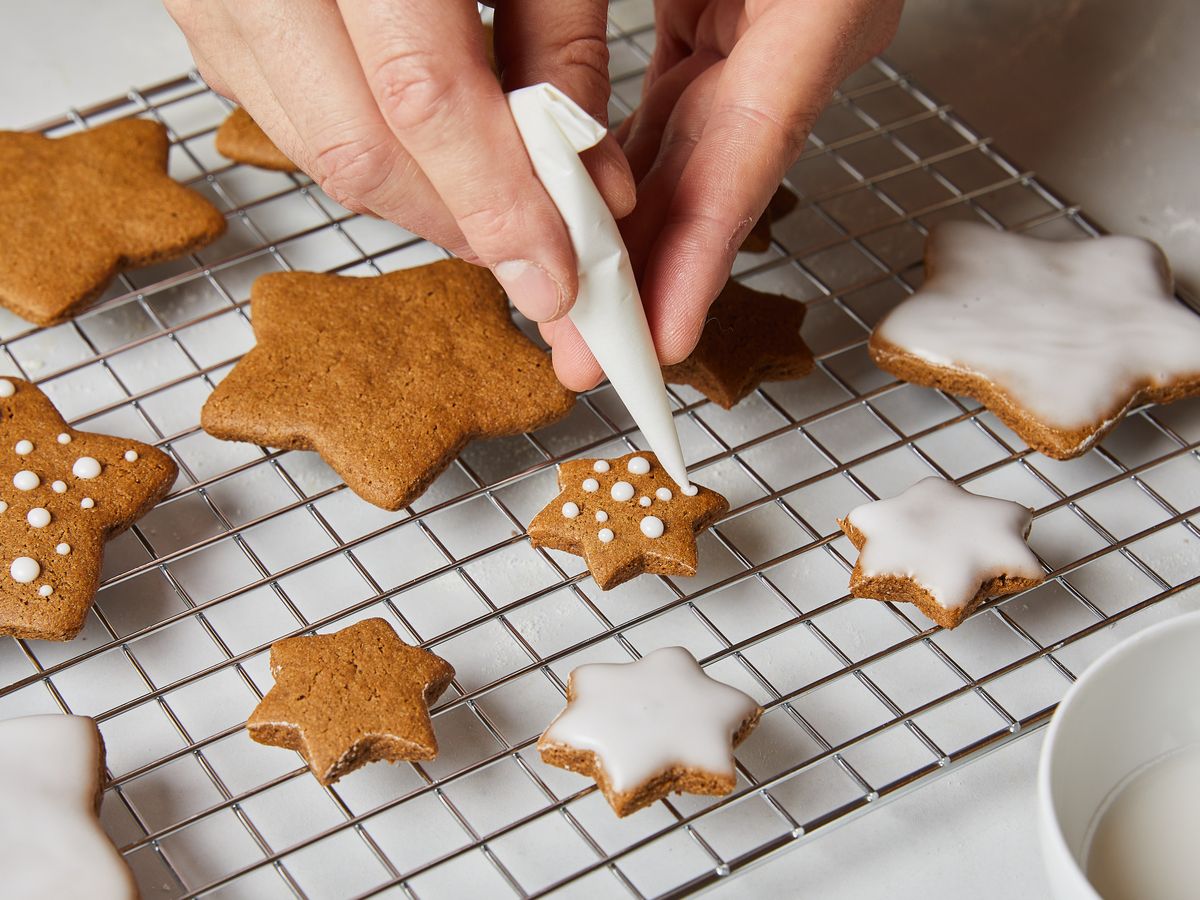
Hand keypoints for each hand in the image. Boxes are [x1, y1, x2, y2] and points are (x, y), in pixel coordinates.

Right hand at [164, 0, 634, 322]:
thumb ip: (555, 40)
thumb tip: (584, 172)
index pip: (423, 95)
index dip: (498, 201)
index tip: (557, 273)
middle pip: (357, 148)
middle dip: (458, 223)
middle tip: (535, 255)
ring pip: (311, 147)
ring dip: (414, 200)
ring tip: (491, 209)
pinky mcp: (203, 8)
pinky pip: (279, 114)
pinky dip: (363, 151)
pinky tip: (423, 152)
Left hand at [541, 0, 902, 389]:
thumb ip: (658, 29)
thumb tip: (580, 149)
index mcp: (825, 8)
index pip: (748, 157)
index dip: (701, 257)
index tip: (662, 340)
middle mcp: (799, 35)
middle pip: (709, 178)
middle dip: (647, 275)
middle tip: (594, 355)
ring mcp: (758, 33)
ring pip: (680, 152)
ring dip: (624, 231)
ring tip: (576, 308)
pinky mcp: (713, 14)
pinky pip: (664, 107)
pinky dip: (618, 162)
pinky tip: (580, 211)